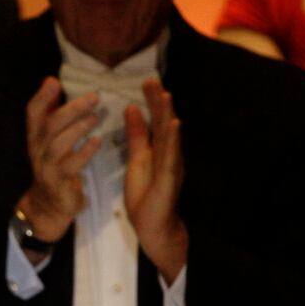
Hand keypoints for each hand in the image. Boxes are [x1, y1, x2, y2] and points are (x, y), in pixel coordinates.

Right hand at [18, 77, 101, 253]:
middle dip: (71, 109)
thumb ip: (50, 112)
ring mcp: (46, 167)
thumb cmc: (54, 166)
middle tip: (94, 96)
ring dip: (78, 129)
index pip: (32, 113)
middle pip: (48, 126)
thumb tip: (50, 81)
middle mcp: (37, 150)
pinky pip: (69, 166)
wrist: (48, 205)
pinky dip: (84, 152)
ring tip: (96, 117)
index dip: (41, 97)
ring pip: (57, 144)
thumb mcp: (49, 139)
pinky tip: (96, 142)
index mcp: (35, 137)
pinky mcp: (58, 182)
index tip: (53, 81)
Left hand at [123, 77, 188, 281]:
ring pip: (170, 136)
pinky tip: (174, 125)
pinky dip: (173, 140)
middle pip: (164, 122)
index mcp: (159, 148)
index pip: (156, 120)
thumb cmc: (146, 193)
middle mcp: (169, 153)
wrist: (154, 225)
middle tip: (151, 79)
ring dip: (168, 115)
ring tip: (165, 94)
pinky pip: (171, 156)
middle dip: (159, 101)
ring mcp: (171, 164)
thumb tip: (131, 108)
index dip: (152, 101)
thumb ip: (136, 135)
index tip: (146, 81)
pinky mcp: (169, 178)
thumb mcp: (137, 158)